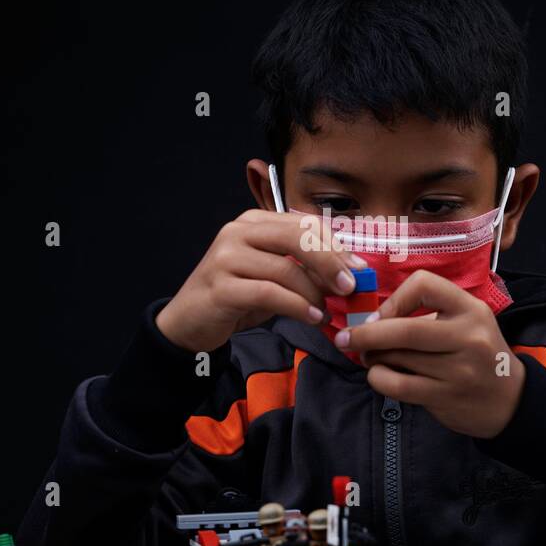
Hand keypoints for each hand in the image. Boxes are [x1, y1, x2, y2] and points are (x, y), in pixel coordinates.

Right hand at [156, 209, 365, 353]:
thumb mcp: (272, 276)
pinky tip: (312, 318)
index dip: (335, 246)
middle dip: (330, 262)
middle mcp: (237, 233)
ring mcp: (226, 258)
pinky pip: (269, 293)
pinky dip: (296, 306)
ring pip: (285, 268)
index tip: (357, 269)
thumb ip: (302, 269)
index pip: (303, 224)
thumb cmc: (236, 297)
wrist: (189, 322)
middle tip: (349, 287)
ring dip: (314, 293)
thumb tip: (347, 274)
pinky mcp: (220, 287)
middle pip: (296, 237)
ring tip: (326, 311)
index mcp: (253, 222)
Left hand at [335, 270, 525, 438]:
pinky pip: (399, 386)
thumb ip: (429, 314)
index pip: (424, 285)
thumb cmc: (477, 354)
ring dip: (372, 357)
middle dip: (366, 334)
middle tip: (348, 338)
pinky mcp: (447, 396)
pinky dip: (379, 379)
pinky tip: (379, 375)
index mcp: (471, 309)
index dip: (393, 299)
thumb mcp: (467, 322)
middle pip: (405, 329)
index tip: (379, 314)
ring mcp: (459, 369)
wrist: (509, 399)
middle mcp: (469, 336)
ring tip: (369, 357)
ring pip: (399, 358)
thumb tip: (371, 317)